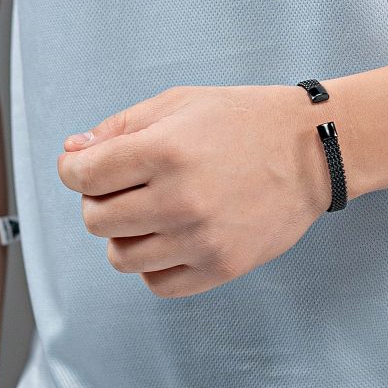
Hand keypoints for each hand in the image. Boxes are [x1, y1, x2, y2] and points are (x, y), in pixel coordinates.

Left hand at [55, 84, 335, 296]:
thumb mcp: (179, 104)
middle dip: (98, 201)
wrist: (315, 150)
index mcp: (166, 150)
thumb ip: (119, 128)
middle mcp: (181, 198)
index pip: (83, 176)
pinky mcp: (222, 266)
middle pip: (96, 219)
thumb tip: (72, 153)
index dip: (73, 170)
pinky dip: (153, 264)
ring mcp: (202, 238)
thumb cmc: (244, 120)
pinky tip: (170, 238)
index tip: (82, 168)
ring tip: (149, 214)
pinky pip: (157, 283)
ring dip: (124, 235)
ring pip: (120, 257)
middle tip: (124, 188)